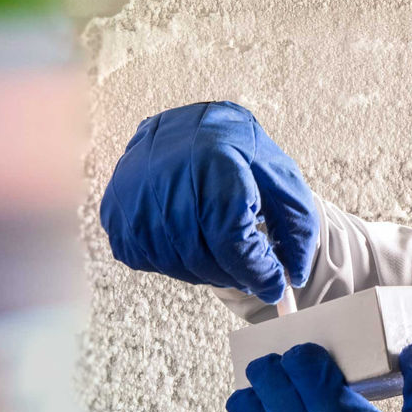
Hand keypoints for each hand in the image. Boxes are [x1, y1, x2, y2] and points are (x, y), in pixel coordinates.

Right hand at [99, 101, 317, 303]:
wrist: (190, 127)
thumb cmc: (239, 153)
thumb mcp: (280, 178)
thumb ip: (296, 227)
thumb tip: (292, 277)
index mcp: (214, 161)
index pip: (231, 239)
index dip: (255, 271)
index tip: (274, 285)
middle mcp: (167, 174)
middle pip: (200, 257)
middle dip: (233, 275)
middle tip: (250, 274)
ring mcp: (134, 192)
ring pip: (172, 263)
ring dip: (204, 272)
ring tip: (223, 256)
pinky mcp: (115, 207)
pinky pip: (143, 258)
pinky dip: (172, 262)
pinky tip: (191, 242)